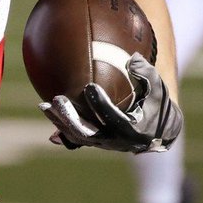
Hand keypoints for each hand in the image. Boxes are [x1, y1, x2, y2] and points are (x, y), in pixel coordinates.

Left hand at [39, 53, 182, 153]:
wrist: (157, 132)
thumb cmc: (157, 104)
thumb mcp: (158, 88)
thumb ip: (147, 73)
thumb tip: (132, 57)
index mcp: (133, 129)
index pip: (114, 118)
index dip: (101, 105)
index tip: (89, 87)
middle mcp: (117, 141)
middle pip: (89, 132)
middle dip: (71, 118)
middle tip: (57, 100)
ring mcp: (105, 144)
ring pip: (79, 137)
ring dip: (60, 122)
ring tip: (44, 105)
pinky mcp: (96, 143)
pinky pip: (76, 139)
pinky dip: (62, 131)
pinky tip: (47, 115)